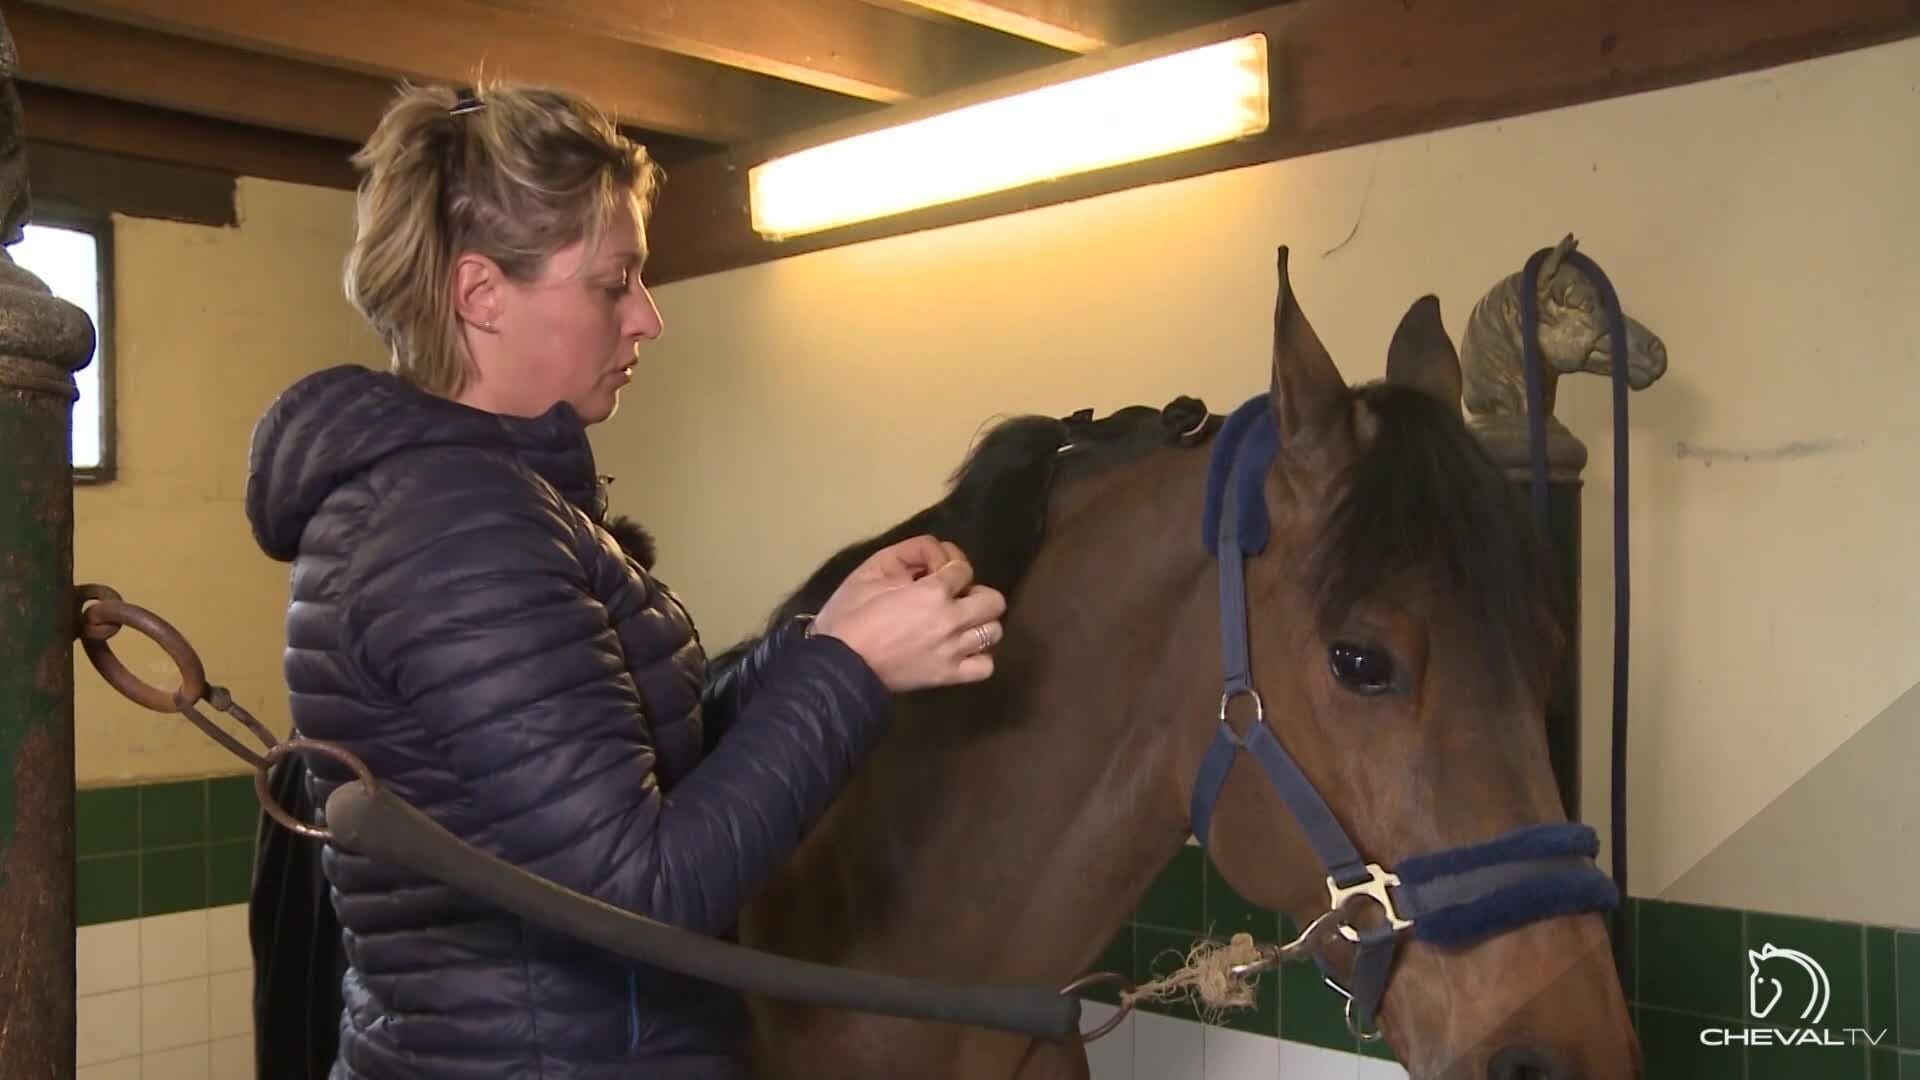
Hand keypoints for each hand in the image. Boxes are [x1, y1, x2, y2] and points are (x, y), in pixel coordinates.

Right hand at [811, 536, 1007, 691]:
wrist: (840, 663)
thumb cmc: (849, 615)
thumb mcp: (871, 572)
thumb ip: (906, 555)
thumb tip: (931, 554)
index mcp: (934, 592)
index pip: (963, 568)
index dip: (949, 566)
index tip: (934, 572)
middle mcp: (952, 620)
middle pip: (993, 600)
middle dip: (975, 592)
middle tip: (954, 598)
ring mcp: (954, 651)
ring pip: (994, 631)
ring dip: (979, 623)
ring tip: (957, 625)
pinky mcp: (949, 676)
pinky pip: (985, 666)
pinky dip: (979, 657)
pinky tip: (961, 651)